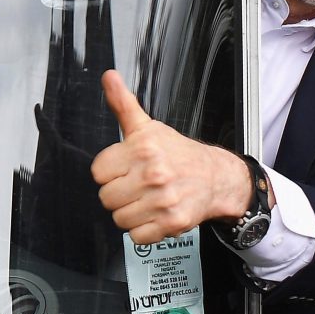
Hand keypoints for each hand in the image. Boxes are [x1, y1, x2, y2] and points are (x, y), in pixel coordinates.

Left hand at [91, 70, 253, 243]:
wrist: (216, 178)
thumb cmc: (180, 154)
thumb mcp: (149, 128)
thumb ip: (124, 104)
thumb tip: (109, 77)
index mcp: (143, 149)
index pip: (98, 172)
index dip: (111, 171)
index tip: (126, 168)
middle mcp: (153, 174)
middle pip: (106, 198)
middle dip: (120, 193)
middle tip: (139, 184)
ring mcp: (162, 200)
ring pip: (119, 219)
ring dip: (131, 212)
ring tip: (148, 199)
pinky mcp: (170, 223)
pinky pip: (136, 236)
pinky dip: (144, 230)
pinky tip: (156, 214)